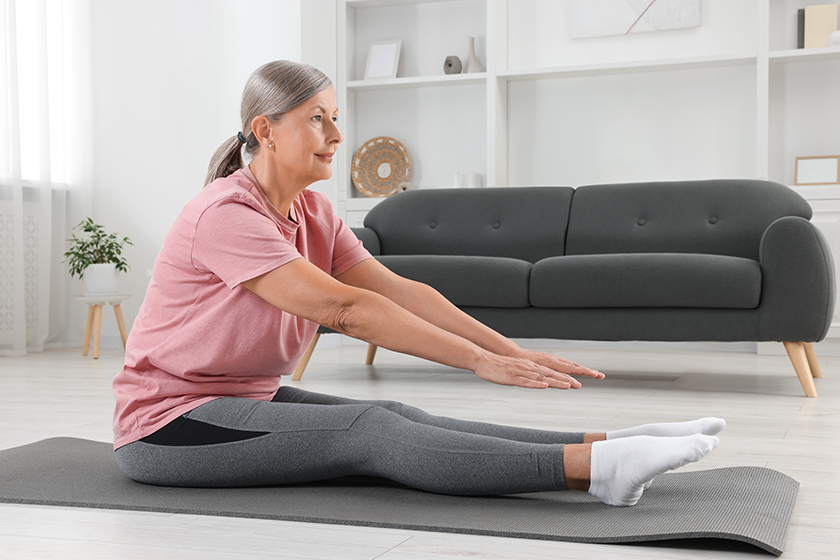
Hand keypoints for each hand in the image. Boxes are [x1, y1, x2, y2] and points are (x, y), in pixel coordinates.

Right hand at [473, 351, 602, 389]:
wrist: (484, 360)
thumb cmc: (501, 368)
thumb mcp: (520, 372)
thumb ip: (532, 377)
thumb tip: (544, 381)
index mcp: (535, 367)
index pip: (556, 371)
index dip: (571, 374)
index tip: (586, 377)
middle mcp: (532, 368)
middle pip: (553, 374)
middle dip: (569, 379)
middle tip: (583, 384)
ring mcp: (523, 372)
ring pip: (543, 377)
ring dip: (556, 382)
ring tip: (570, 385)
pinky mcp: (513, 377)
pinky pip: (526, 381)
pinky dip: (536, 383)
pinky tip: (544, 385)